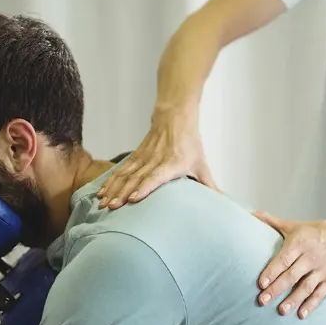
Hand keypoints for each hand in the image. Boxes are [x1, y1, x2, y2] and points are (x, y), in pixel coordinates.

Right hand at [98, 110, 218, 208]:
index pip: (155, 177)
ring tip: (103, 203)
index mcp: (172, 164)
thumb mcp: (201, 164)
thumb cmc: (190, 143)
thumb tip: (223, 204)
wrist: (174, 117)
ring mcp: (142, 158)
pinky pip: (120, 170)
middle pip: (135, 179)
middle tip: (111, 207)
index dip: (144, 188)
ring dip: (113, 189)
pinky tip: (102, 192)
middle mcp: (154, 161)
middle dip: (122, 194)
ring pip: (124, 175)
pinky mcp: (135, 157)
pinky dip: (110, 181)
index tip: (133, 199)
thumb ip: (209, 185)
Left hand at [253, 212, 325, 318]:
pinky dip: (312, 304)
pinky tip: (301, 315)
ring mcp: (322, 270)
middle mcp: (311, 257)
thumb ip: (272, 222)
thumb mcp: (295, 226)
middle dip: (276, 289)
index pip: (284, 259)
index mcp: (300, 243)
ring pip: (306, 287)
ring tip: (281, 311)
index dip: (272, 271)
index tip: (260, 283)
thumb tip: (250, 214)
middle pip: (292, 276)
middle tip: (262, 301)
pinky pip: (321, 294)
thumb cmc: (317, 232)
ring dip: (293, 300)